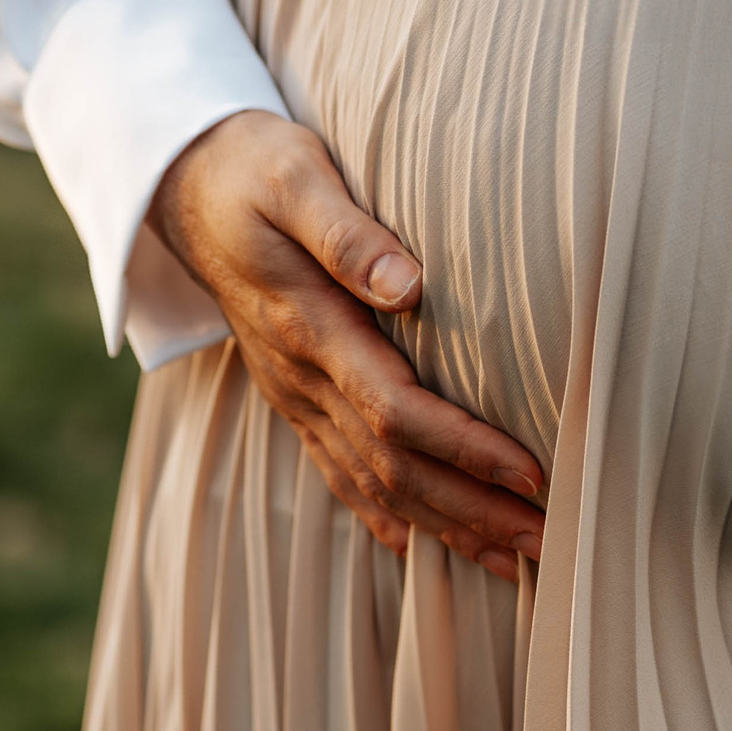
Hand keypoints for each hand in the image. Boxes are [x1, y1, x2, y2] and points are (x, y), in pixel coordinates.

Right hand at [149, 110, 546, 578]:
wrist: (184, 185)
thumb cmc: (253, 169)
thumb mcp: (295, 177)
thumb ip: (347, 232)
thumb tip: (410, 285)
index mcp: (309, 327)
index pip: (396, 409)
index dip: (464, 448)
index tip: (530, 473)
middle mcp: (301, 377)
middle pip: (393, 466)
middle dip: (471, 509)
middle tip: (546, 542)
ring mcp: (294, 395)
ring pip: (372, 483)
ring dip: (445, 527)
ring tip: (515, 561)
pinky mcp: (295, 397)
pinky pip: (341, 473)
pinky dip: (389, 516)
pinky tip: (428, 546)